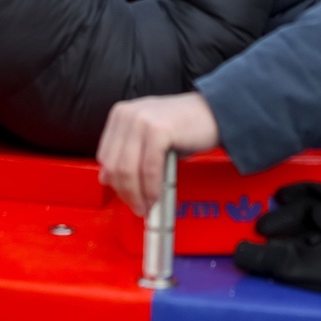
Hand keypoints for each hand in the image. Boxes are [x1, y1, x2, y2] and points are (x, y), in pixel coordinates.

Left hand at [96, 92, 220, 216]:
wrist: (216, 112)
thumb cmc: (184, 126)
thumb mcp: (149, 138)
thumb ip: (128, 154)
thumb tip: (107, 179)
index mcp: (120, 115)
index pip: (105, 157)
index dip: (115, 182)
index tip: (127, 197)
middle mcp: (127, 114)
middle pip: (114, 165)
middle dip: (126, 193)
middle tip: (139, 207)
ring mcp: (141, 120)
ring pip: (128, 170)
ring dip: (138, 194)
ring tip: (148, 206)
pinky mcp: (158, 129)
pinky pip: (149, 169)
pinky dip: (152, 188)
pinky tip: (158, 196)